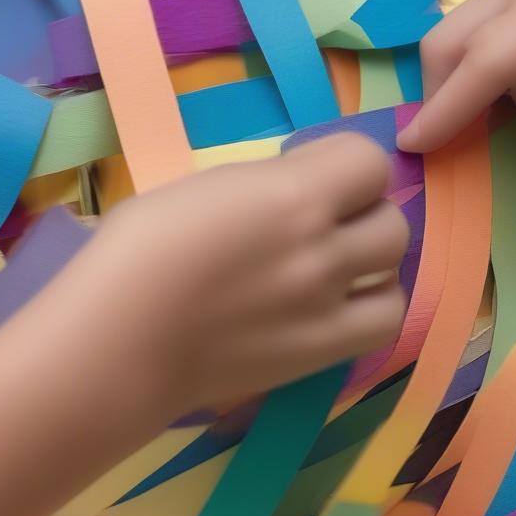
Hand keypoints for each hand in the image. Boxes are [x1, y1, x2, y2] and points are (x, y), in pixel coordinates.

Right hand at [78, 132, 408, 416]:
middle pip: (391, 218)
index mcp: (293, 196)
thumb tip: (302, 188)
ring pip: (397, 270)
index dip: (347, 162)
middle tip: (323, 222)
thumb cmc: (139, 252)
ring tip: (339, 265)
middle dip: (362, 212)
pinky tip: (342, 306)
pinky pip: (386, 322)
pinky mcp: (323, 353)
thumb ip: (270, 184)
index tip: (314, 172)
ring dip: (374, 261)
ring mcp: (329, 305)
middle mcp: (324, 248)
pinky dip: (374, 308)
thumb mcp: (208, 186)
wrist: (118, 342)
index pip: (370, 162)